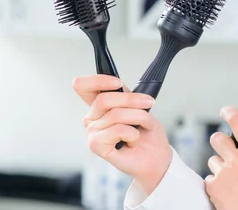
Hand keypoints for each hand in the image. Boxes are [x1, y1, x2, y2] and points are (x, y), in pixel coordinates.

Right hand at [73, 74, 172, 194]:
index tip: (118, 83)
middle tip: (148, 103)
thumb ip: (125, 95)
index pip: (82, 86)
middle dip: (131, 100)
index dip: (97, 81)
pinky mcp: (96, 145)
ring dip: (138, 117)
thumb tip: (118, 85)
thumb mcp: (139, 106)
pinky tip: (133, 140)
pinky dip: (132, 133)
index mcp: (100, 105)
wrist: (155, 156)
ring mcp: (92, 132)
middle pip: (103, 99)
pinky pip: (117, 130)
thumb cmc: (147, 132)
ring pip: (115, 114)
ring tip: (144, 126)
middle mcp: (93, 118)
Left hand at [204, 106, 237, 209]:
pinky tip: (226, 191)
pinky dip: (216, 184)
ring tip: (232, 182)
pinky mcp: (212, 184)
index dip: (230, 112)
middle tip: (226, 153)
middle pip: (217, 138)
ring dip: (219, 168)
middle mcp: (237, 159)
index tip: (226, 110)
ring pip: (212, 160)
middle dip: (220, 143)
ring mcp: (223, 172)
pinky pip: (209, 177)